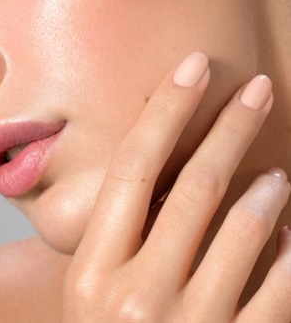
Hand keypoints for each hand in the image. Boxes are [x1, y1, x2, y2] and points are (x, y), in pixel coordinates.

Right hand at [62, 52, 290, 321]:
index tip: (194, 67)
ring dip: (267, 187)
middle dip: (230, 127)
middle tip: (258, 87)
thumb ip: (124, 233)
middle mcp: (136, 296)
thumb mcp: (92, 287)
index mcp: (92, 269)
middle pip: (194, 186)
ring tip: (276, 170)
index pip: (133, 166)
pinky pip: (280, 289)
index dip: (165, 110)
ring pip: (244, 231)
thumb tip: (174, 173)